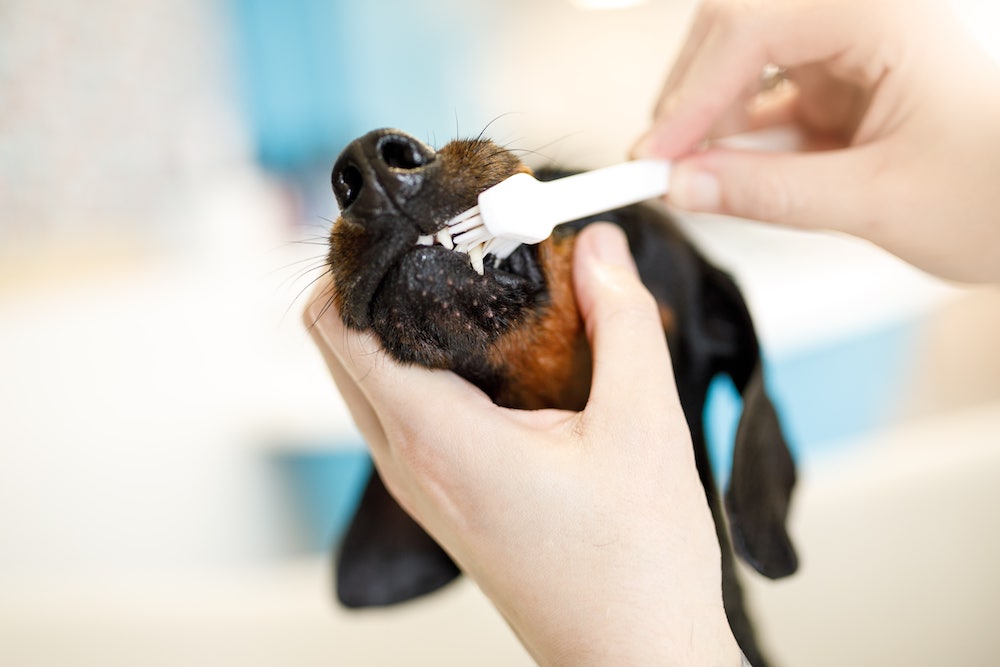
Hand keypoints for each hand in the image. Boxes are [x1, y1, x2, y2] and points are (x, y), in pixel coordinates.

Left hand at [306, 224, 740, 665]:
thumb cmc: (637, 566)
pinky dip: (423, 365)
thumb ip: (619, 319)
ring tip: (476, 285)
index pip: (339, 327)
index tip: (411, 218)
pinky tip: (495, 351)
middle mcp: (408, 463)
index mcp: (438, 439)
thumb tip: (600, 245)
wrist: (633, 659)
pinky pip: (400, 411)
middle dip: (377, 280)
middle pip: (339, 344)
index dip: (358, 261)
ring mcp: (418, 485)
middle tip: (450, 238)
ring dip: (400, 323)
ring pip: (367, 378)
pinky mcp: (441, 497)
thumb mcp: (643, 426)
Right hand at [633, 0, 999, 282]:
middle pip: (736, 29)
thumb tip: (683, 186)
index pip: (754, 26)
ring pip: (742, 62)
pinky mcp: (839, 81)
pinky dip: (735, 136)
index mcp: (885, 15)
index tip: (654, 156)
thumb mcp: (878, 201)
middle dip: (690, 99)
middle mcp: (862, 16)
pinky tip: (720, 170)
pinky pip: (764, 96)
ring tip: (685, 174)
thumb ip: (771, 192)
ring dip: (709, 119)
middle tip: (658, 164)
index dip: (691, 95)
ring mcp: (849, 47)